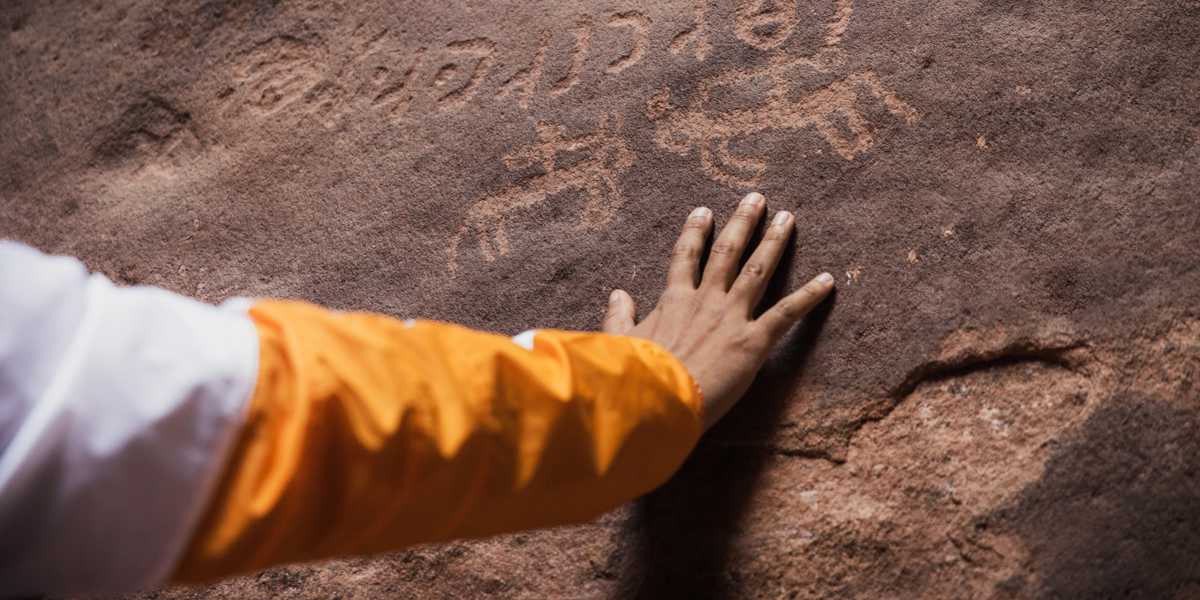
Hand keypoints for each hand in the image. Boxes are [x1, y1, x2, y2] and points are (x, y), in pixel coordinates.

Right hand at [602, 192, 834, 429]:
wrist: (656, 399)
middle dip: (742, 222)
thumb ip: (619, 316)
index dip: (695, 232)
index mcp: (673, 300)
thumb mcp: (619, 341)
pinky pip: (787, 313)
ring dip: (775, 242)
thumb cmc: (635, 375)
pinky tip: (828, 280)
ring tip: (788, 218)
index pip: (685, 257)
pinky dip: (809, 296)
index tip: (703, 211)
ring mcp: (731, 317)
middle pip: (727, 252)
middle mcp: (706, 300)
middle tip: (756, 199)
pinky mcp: (753, 341)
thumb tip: (617, 294)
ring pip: (758, 269)